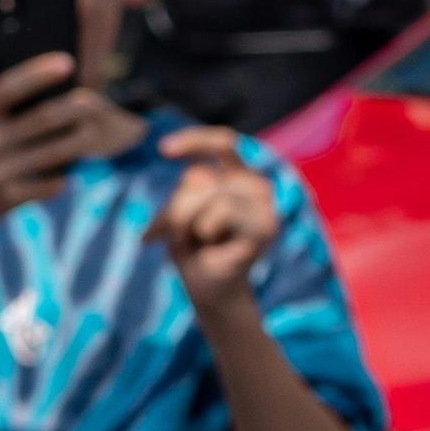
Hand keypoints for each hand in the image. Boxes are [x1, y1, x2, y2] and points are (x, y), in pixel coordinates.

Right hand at [0, 51, 118, 257]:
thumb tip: (32, 91)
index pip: (7, 89)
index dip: (39, 73)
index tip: (67, 62)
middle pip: (42, 118)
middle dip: (75, 106)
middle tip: (95, 100)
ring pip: (55, 152)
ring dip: (80, 140)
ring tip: (95, 131)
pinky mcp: (6, 199)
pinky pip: (49, 185)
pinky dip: (62, 179)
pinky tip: (65, 175)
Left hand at [154, 129, 282, 304]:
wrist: (209, 290)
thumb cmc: (194, 249)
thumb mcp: (180, 214)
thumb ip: (189, 191)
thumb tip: (200, 175)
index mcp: (238, 177)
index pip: (223, 142)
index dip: (195, 140)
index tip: (163, 150)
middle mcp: (257, 186)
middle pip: (200, 176)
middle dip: (176, 207)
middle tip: (176, 235)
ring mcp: (266, 207)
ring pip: (210, 192)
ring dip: (187, 221)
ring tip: (197, 241)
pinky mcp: (266, 227)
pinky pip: (223, 210)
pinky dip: (205, 229)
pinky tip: (213, 246)